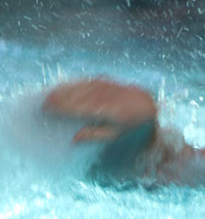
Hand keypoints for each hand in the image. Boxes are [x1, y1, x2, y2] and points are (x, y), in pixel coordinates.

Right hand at [42, 78, 157, 143]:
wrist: (146, 104)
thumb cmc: (130, 123)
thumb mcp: (116, 134)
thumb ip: (95, 135)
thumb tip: (74, 139)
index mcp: (106, 110)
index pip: (78, 108)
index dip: (61, 108)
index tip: (47, 110)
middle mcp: (105, 95)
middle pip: (76, 96)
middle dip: (59, 99)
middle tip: (43, 104)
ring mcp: (105, 85)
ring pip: (79, 87)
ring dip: (64, 90)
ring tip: (49, 96)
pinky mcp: (105, 79)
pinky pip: (85, 81)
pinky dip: (73, 84)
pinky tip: (64, 88)